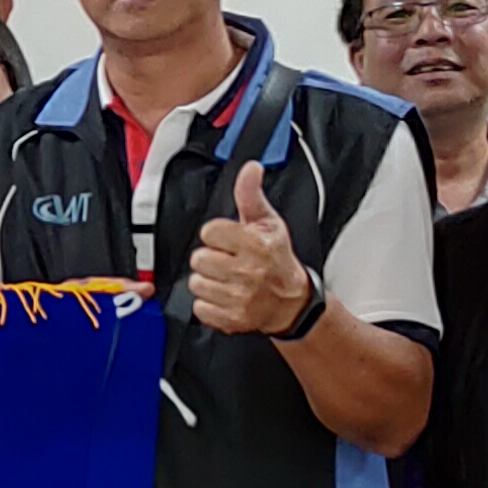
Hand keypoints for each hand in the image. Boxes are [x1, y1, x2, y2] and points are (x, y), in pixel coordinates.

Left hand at [189, 158, 314, 336]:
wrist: (291, 301)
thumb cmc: (276, 258)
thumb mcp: (268, 222)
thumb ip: (251, 195)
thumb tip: (250, 168)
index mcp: (255, 245)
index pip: (209, 232)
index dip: (216, 235)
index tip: (229, 241)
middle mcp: (248, 272)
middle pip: (199, 259)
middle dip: (211, 258)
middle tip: (228, 261)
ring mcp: (240, 298)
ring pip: (196, 283)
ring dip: (208, 281)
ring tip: (227, 279)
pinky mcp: (232, 319)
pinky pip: (200, 307)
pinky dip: (209, 304)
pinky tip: (225, 296)